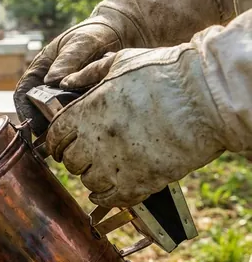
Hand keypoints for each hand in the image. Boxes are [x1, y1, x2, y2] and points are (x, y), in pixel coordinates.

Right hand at [14, 17, 128, 134]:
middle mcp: (50, 85)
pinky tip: (91, 125)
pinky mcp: (84, 102)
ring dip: (64, 125)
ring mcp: (67, 95)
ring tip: (73, 134)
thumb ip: (67, 60)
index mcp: (41, 70)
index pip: (24, 94)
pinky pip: (78, 115)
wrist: (123, 33)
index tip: (34, 127)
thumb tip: (52, 81)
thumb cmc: (95, 33)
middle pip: (40, 111)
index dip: (25, 112)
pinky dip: (82, 121)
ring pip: (59, 116)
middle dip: (45, 125)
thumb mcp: (81, 43)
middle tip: (56, 137)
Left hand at [46, 45, 225, 207]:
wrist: (206, 97)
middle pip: (70, 161)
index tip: (61, 145)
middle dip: (75, 159)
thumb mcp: (122, 62)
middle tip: (85, 157)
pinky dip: (107, 197)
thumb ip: (89, 72)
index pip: (55, 136)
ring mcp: (116, 164)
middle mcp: (95, 140)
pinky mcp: (139, 182)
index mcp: (86, 111)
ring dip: (92, 177)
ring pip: (89, 181)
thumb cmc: (166, 73)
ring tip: (102, 170)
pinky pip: (111, 199)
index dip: (56, 142)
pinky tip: (109, 190)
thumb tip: (65, 80)